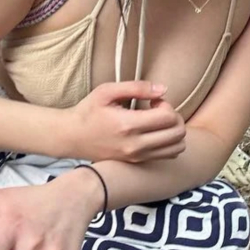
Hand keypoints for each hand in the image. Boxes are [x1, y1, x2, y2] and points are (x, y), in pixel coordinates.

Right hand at [61, 80, 186, 162]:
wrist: (72, 137)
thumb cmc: (88, 111)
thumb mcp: (107, 91)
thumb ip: (136, 87)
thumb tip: (163, 89)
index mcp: (128, 125)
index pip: (168, 117)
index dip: (166, 104)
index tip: (153, 100)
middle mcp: (135, 145)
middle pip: (177, 133)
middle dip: (174, 116)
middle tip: (159, 110)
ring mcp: (137, 156)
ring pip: (177, 147)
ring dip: (174, 131)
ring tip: (158, 122)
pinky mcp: (137, 162)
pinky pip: (168, 155)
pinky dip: (169, 143)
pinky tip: (155, 133)